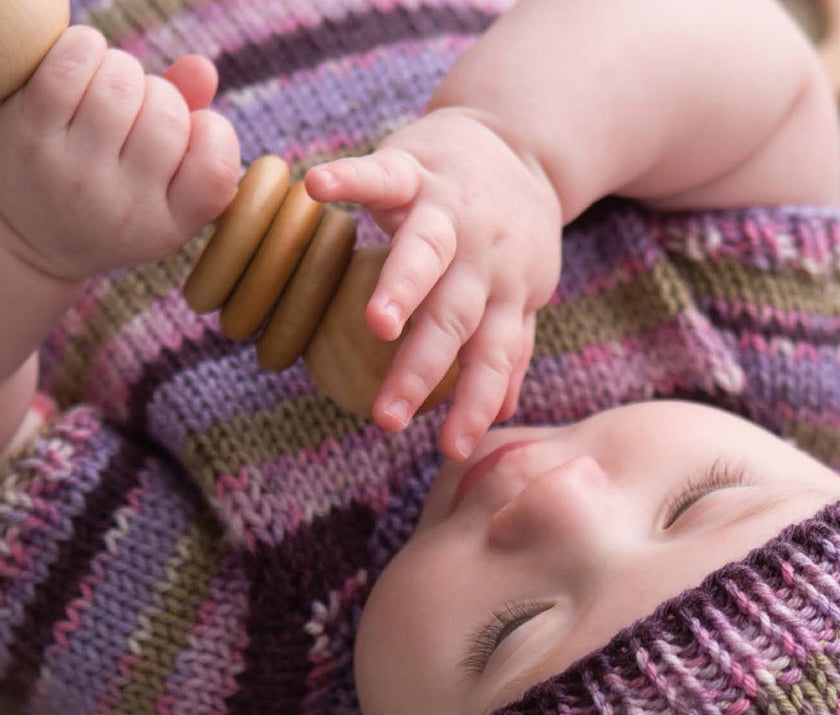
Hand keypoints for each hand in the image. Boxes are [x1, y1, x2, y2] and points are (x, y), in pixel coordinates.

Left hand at [0, 26, 240, 284]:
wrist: (26, 234)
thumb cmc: (106, 202)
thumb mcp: (158, 192)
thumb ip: (193, 135)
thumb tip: (203, 68)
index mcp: (168, 226)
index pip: (216, 167)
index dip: (213, 132)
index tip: (191, 131)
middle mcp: (124, 207)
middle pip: (168, 113)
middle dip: (159, 94)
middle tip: (137, 111)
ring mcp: (75, 172)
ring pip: (122, 81)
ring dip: (119, 68)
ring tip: (106, 89)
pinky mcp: (32, 133)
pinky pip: (71, 65)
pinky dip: (83, 48)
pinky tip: (82, 63)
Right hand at [305, 106, 562, 458]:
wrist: (522, 140)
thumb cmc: (511, 232)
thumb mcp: (523, 293)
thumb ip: (510, 346)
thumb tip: (502, 409)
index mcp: (505, 296)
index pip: (490, 360)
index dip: (474, 404)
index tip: (450, 449)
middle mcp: (481, 258)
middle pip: (453, 318)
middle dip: (421, 368)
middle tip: (389, 415)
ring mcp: (450, 210)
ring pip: (427, 251)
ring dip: (402, 286)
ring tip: (377, 323)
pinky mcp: (417, 165)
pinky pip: (382, 172)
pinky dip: (349, 177)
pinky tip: (316, 187)